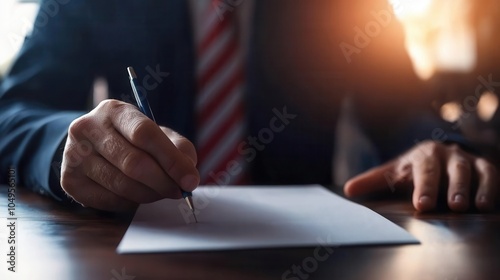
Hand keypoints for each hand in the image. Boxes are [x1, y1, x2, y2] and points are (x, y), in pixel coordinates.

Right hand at [60, 99, 198, 210]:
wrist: (92, 147)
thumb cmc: (133, 140)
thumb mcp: (158, 134)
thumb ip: (179, 148)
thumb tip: (189, 174)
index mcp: (114, 110)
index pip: (145, 134)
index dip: (171, 160)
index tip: (191, 180)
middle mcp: (88, 128)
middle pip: (133, 162)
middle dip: (162, 182)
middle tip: (179, 192)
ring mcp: (74, 154)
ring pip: (121, 184)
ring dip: (149, 194)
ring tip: (161, 192)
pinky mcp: (69, 180)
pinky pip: (109, 200)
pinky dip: (130, 202)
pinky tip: (137, 195)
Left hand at [344, 141, 497, 211]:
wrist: (437, 153)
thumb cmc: (413, 168)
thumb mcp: (393, 171)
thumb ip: (373, 181)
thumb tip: (347, 190)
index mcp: (422, 155)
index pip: (423, 170)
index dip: (424, 187)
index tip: (422, 205)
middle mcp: (445, 154)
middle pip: (450, 169)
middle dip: (452, 187)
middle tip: (454, 206)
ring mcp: (466, 160)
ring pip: (472, 171)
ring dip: (475, 188)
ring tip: (475, 207)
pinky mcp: (484, 167)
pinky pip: (491, 175)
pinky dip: (491, 188)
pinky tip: (488, 205)